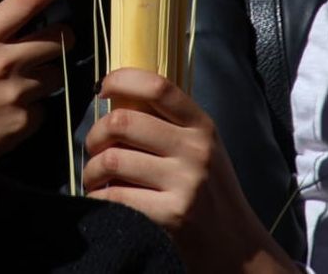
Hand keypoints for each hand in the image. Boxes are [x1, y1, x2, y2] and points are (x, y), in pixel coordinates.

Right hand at [0, 0, 72, 163]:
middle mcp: (6, 59)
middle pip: (59, 38)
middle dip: (63, 39)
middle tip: (54, 43)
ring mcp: (17, 91)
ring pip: (56, 73)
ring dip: (47, 76)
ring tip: (23, 83)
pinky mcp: (24, 120)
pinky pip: (44, 106)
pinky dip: (34, 107)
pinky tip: (12, 111)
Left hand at [82, 68, 291, 272]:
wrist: (236, 246)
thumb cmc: (209, 193)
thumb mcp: (201, 149)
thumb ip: (169, 125)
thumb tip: (116, 102)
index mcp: (202, 127)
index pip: (158, 87)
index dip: (122, 79)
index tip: (102, 88)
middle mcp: (195, 151)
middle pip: (124, 122)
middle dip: (95, 134)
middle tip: (93, 147)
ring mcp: (185, 183)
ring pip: (113, 160)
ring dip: (91, 170)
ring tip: (94, 177)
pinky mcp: (172, 216)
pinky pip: (115, 196)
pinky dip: (98, 197)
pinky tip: (103, 199)